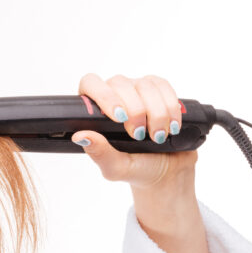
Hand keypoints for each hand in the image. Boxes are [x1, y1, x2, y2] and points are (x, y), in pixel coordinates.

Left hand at [71, 73, 197, 190]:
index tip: (119, 118)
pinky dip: (170, 107)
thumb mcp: (117, 167)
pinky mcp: (159, 90)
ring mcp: (136, 89)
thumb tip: (79, 136)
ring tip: (158, 136)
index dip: (104, 96)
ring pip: (144, 85)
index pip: (90, 84)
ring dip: (156, 113)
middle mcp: (114, 95)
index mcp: (95, 111)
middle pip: (119, 83)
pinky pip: (163, 86)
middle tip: (139, 134)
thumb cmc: (139, 167)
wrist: (171, 169)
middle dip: (134, 110)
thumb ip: (99, 153)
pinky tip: (172, 126)